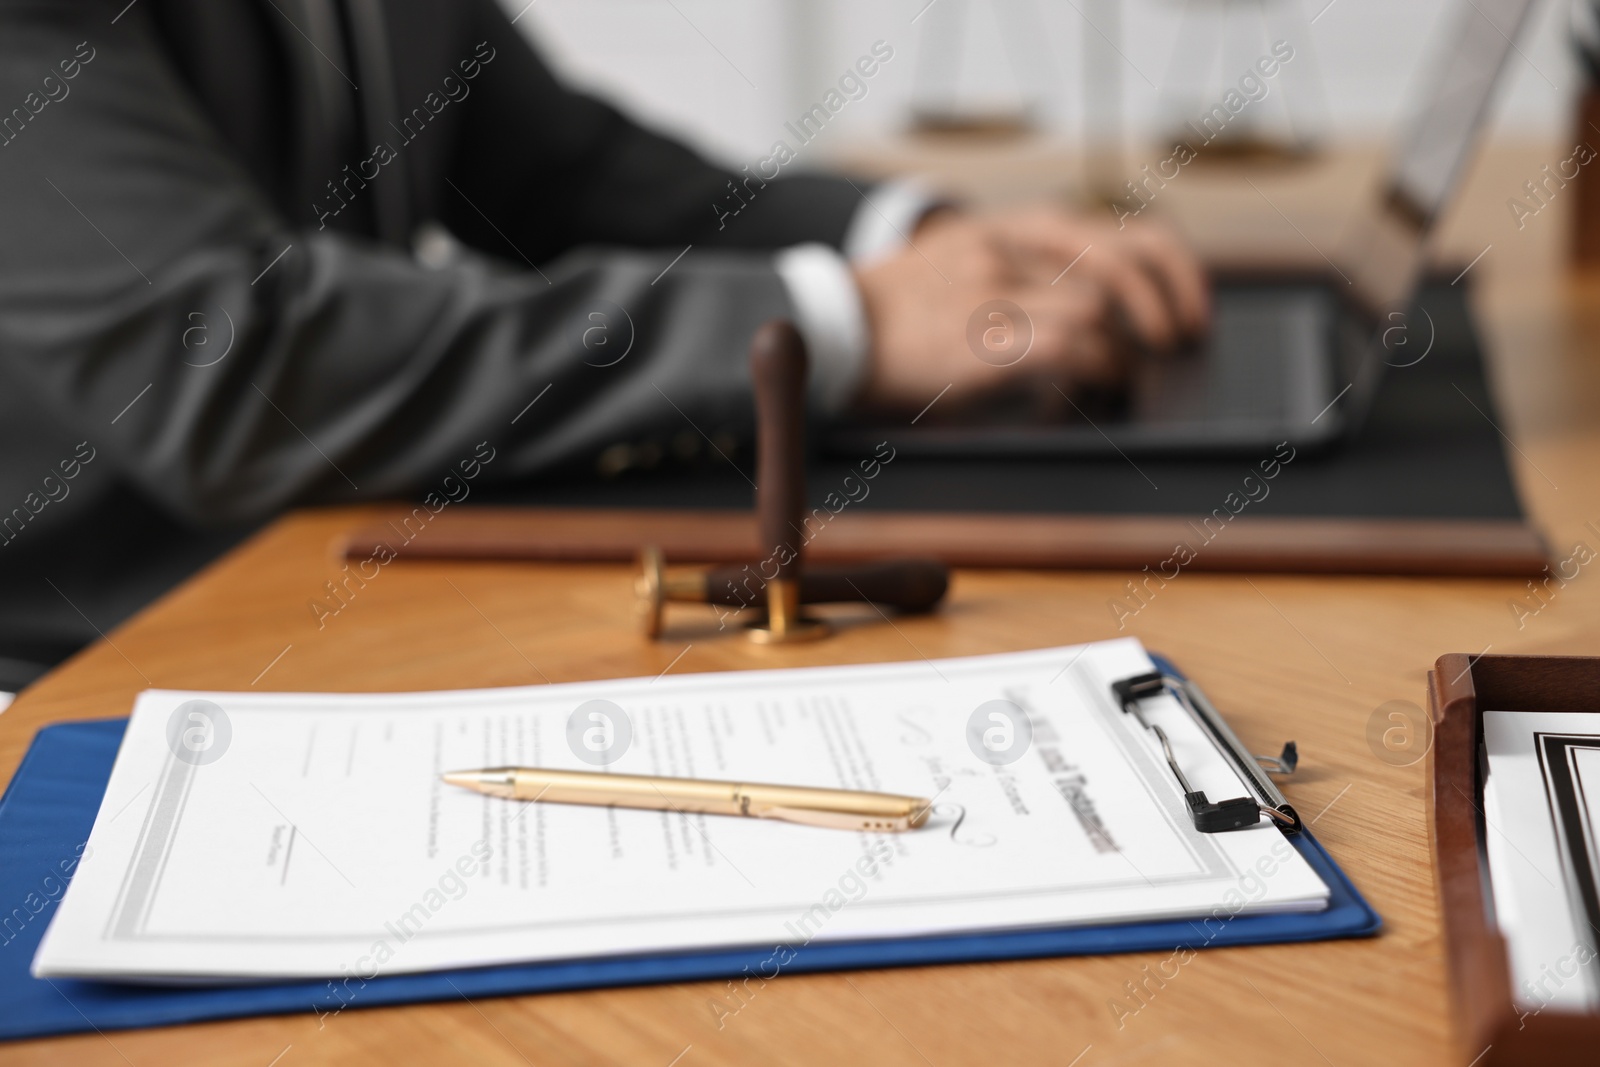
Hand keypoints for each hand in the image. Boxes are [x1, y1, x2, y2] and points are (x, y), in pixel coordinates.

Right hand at [851, 205, 1208, 416]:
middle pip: (1118, 265)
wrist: (833, 327)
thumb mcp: (966, 262)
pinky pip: (1066, 348)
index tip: (1191, 311)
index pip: (1117, 233)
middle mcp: (1008, 247)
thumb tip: (1106, 315)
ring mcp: (994, 289)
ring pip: (1096, 310)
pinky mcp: (981, 337)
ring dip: (1122, 352)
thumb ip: (1027, 272)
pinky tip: (1086, 393)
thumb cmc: (904, 309)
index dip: (1172, 272)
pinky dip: (1091, 373)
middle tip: (1174, 345)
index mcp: (1010, 226)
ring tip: (1121, 380)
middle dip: (1162, 308)